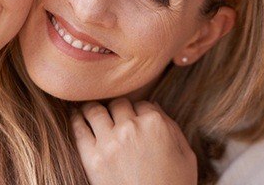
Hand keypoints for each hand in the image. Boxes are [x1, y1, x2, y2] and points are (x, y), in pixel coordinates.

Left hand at [71, 98, 196, 184]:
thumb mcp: (185, 156)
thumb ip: (171, 127)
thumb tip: (154, 107)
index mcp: (155, 124)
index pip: (141, 104)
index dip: (139, 112)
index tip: (135, 120)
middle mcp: (131, 127)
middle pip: (118, 104)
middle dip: (118, 110)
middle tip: (114, 118)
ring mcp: (109, 142)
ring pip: (94, 110)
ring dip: (94, 110)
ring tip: (91, 113)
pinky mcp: (92, 158)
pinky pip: (78, 129)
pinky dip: (77, 120)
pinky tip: (78, 119)